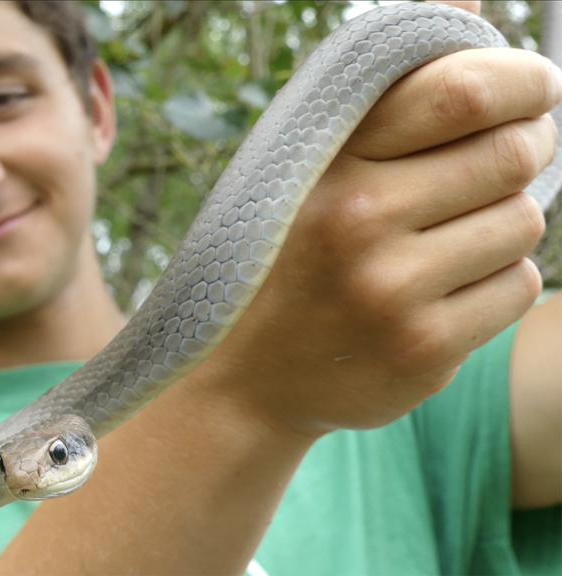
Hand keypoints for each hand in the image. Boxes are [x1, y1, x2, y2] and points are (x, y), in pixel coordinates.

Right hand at [188, 46, 558, 437]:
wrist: (243, 376)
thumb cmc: (284, 253)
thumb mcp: (310, 162)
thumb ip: (388, 86)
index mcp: (329, 161)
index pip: (462, 90)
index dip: (521, 81)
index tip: (529, 90)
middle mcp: (359, 220)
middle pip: (513, 154)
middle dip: (526, 148)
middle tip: (502, 159)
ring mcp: (391, 290)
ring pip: (523, 223)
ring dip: (504, 222)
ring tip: (451, 237)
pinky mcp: (423, 350)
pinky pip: (518, 287)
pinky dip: (498, 280)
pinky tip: (445, 289)